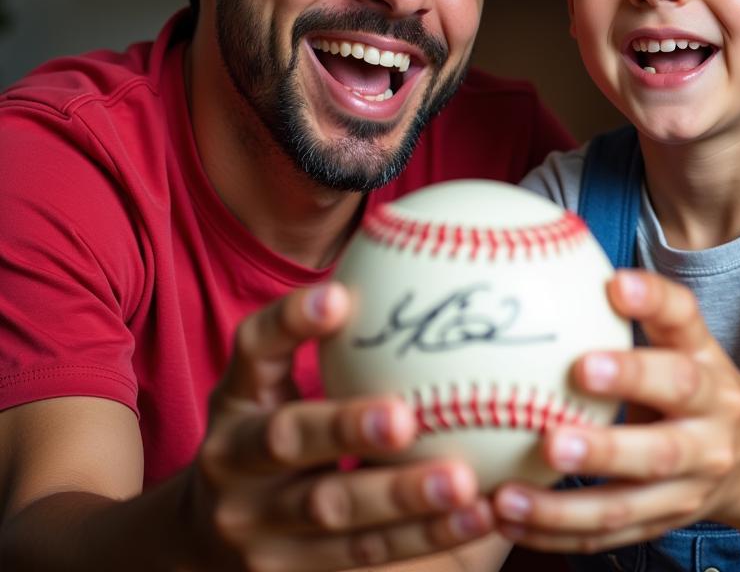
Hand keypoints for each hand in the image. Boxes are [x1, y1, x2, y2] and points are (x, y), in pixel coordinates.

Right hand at [181, 283, 492, 570]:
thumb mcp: (272, 383)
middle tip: (406, 416)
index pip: (252, 348)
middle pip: (287, 440)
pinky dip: (424, 537)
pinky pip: (364, 557)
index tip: (338, 294)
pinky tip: (479, 514)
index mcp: (237, 397)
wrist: (200, 541)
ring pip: (331, 513)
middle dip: (345, 428)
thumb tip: (423, 257)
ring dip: (401, 499)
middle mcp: (234, 461)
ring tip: (465, 483)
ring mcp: (257, 527)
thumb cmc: (270, 432)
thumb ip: (328, 338)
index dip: (291, 321)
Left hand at [492, 270, 739, 552]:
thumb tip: (554, 244)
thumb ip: (635, 303)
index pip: (685, 324)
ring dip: (568, 503)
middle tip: (554, 431)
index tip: (615, 284)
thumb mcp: (680, 339)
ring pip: (632, 498)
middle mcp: (708, 426)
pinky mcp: (668, 522)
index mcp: (707, 365)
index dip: (653, 303)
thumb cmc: (693, 381)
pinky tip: (509, 518)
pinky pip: (611, 532)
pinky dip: (560, 531)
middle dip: (611, 433)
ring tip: (509, 495)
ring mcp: (691, 483)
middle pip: (665, 433)